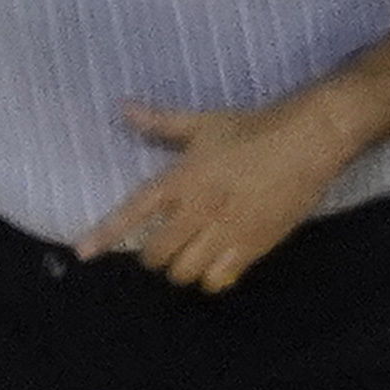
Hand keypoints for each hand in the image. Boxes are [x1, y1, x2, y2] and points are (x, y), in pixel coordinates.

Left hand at [79, 93, 369, 290]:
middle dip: (154, 256)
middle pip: (158, 255)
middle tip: (163, 247)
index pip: (134, 211)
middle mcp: (198, 211)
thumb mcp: (203, 123)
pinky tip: (217, 267)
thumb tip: (124, 109)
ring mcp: (226, 232)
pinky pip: (219, 279)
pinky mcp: (253, 247)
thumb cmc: (253, 129)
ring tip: (190, 257)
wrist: (306, 143)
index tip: (83, 252)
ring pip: (187, 272)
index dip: (105, 234)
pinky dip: (211, 279)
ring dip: (182, 269)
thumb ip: (161, 123)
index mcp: (182, 179)